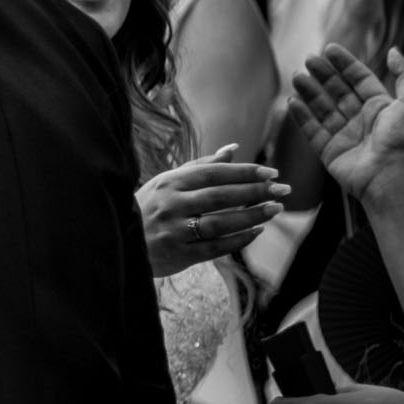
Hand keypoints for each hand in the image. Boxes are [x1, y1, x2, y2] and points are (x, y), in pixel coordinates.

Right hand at [137, 144, 287, 275]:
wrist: (120, 240)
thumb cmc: (149, 207)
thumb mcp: (168, 182)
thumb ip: (201, 166)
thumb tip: (234, 148)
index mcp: (170, 182)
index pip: (215, 173)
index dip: (245, 172)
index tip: (271, 172)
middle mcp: (172, 204)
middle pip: (221, 196)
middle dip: (255, 192)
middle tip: (283, 190)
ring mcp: (175, 230)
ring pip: (220, 222)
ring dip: (251, 216)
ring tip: (275, 210)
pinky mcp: (178, 254)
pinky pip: (214, 248)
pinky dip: (238, 240)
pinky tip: (256, 232)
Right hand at [289, 44, 403, 204]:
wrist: (387, 176)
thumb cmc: (402, 141)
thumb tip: (393, 49)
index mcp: (380, 106)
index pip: (359, 79)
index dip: (345, 64)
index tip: (330, 49)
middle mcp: (360, 118)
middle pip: (337, 91)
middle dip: (323, 74)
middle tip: (308, 59)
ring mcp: (343, 134)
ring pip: (322, 108)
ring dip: (309, 91)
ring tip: (296, 76)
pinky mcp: (328, 150)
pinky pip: (311, 129)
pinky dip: (301, 116)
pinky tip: (291, 102)